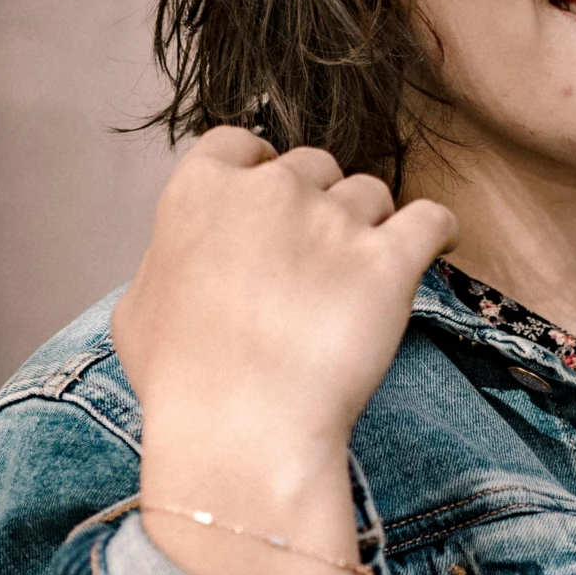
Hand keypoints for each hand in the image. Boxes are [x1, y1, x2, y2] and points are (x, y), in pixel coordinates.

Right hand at [113, 129, 458, 498]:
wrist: (240, 430)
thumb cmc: (182, 383)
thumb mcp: (136, 313)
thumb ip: (163, 264)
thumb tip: (180, 259)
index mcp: (200, 192)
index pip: (241, 144)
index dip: (261, 170)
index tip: (273, 202)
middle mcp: (269, 190)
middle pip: (313, 166)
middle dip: (319, 202)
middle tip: (318, 258)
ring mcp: (333, 221)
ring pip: (372, 193)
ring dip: (372, 224)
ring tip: (362, 276)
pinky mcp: (389, 260)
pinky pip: (433, 219)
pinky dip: (439, 229)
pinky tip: (438, 243)